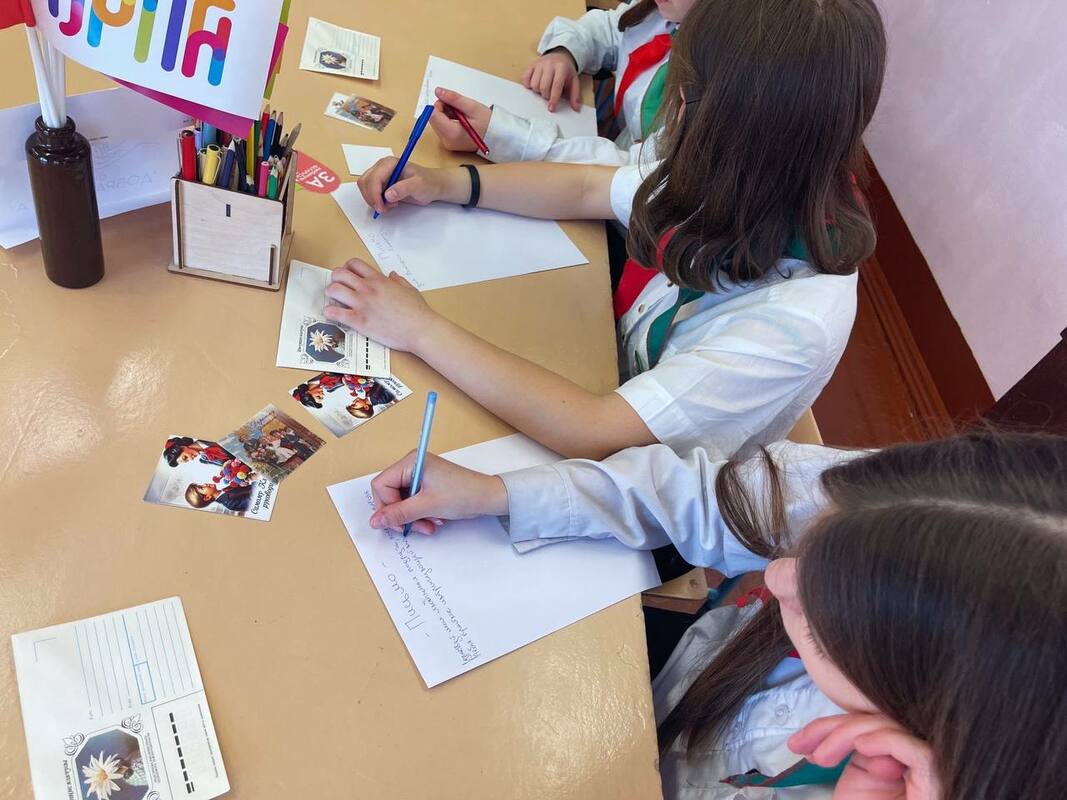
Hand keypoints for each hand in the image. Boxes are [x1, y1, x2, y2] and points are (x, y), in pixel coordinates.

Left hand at [324, 259, 439, 351]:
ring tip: (335, 301)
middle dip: (336, 279)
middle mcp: (368, 288)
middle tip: (339, 288)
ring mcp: (362, 304)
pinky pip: (334, 312)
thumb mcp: (410, 290)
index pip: (354, 263)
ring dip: (331, 294)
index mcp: (379, 280)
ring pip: (333, 289)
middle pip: (339, 273)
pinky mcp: (359, 321)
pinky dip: (329, 312)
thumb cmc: (418, 312)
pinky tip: (332, 314)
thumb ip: (398, 281)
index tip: (348, 276)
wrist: (420, 330)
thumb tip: (392, 275)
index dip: (347, 267)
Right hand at [356, 158, 469, 215]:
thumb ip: (403, 189)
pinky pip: (370, 194)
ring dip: (374, 200)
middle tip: (384, 209)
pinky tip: (390, 203)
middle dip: (371, 198)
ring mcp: (380, 176)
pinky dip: (377, 201)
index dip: (374, 194)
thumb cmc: (428, 182)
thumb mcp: (419, 185)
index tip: (381, 207)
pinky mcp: (381, 184)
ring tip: (390, 205)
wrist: (433, 186)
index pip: (373, 178)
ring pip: (365, 188)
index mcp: (389, 163)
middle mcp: (381, 167)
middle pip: (364, 182)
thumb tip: (387, 195)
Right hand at [369, 451, 508, 534]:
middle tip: (414, 528)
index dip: (386, 506)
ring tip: (430, 525)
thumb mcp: (427, 506)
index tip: (398, 520)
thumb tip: (375, 521)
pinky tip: (434, 520)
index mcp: (410, 462)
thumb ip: (398, 514)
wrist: (488, 497)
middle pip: (389, 495)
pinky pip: (413, 504)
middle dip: (402, 515)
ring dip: (413, 518)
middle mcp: (412, 466)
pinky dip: (420, 516)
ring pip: (401, 503)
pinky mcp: (426, 487)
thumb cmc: (463, 494)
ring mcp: (419, 477)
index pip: (381, 485)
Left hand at [428, 87, 490, 151]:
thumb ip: (453, 99)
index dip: (440, 104)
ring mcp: (447, 144)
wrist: (497, 138)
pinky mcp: (449, 143)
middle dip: (443, 110)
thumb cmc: (488, 123)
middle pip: (434, 119)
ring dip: (446, 115)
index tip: (452, 102)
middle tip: (459, 109)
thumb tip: (438, 91)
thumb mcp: (472, 107)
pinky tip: (461, 121)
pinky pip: (442, 128)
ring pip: (437, 123)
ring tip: (462, 115)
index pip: (433, 115)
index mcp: (451, 133)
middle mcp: (446, 141)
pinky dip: (448, 121)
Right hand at [521, 48, 580, 111]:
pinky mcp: (531, 65)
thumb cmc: (566, 70)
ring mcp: (539, 64)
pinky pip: (525, 78)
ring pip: (534, 84)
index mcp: (561, 67)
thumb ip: (575, 95)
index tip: (552, 108)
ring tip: (544, 89)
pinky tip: (534, 85)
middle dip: (546, 96)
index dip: (553, 99)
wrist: (560, 55)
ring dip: (538, 91)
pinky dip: (528, 85)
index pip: (556, 86)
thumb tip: (575, 108)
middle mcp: (549, 64)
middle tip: (549, 95)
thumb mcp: (574, 81)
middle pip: (543, 86)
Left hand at [790, 714, 940, 799]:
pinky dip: (885, 741)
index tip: (797, 744)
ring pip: (890, 729)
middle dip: (831, 727)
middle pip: (875, 723)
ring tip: (821, 758)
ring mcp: (927, 773)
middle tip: (800, 745)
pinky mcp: (937, 781)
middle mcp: (912, 766)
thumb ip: (855, 760)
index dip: (828, 728)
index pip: (864, 729)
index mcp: (894, 765)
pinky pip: (914, 750)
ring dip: (847, 733)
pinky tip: (860, 748)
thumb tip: (828, 739)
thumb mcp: (855, 791)